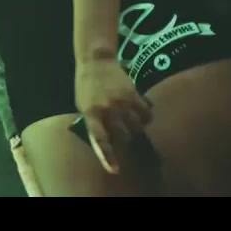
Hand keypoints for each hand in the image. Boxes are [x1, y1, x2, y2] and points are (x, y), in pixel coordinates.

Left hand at [74, 57, 152, 174]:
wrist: (96, 62)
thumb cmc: (86, 87)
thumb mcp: (83, 106)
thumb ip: (94, 123)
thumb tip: (107, 142)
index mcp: (91, 113)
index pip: (99, 139)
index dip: (107, 156)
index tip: (115, 169)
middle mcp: (108, 109)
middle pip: (124, 136)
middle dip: (123, 138)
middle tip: (120, 131)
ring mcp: (122, 102)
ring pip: (138, 127)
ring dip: (135, 128)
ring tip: (129, 120)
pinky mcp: (134, 95)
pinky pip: (147, 114)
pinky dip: (145, 117)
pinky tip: (138, 111)